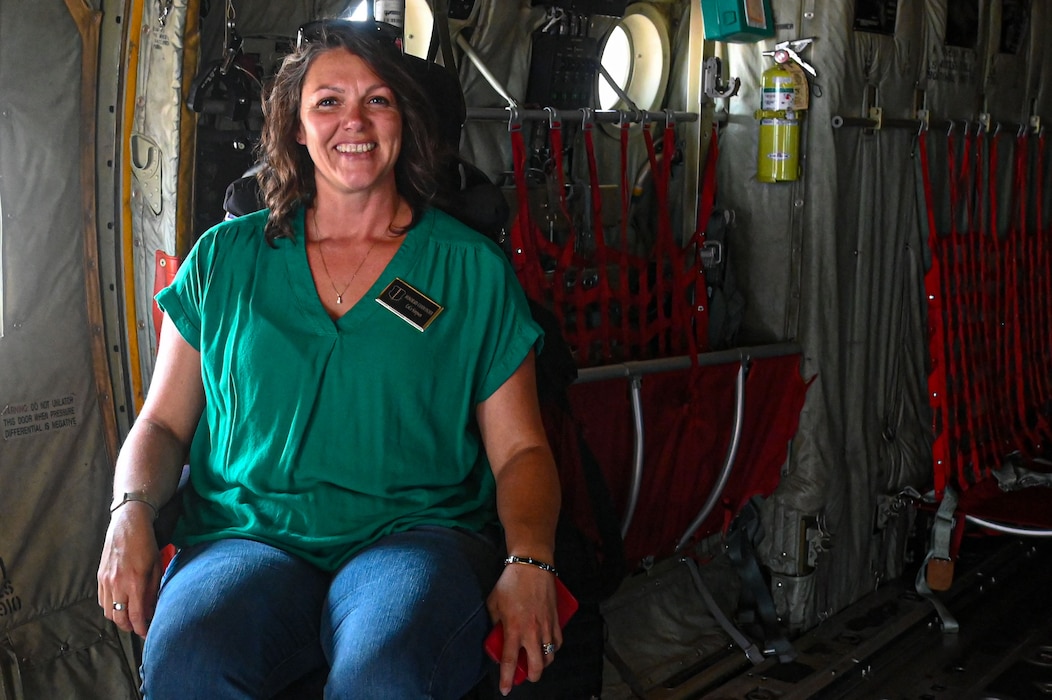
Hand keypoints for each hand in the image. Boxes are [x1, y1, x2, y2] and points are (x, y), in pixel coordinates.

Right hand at [97, 503, 161, 637]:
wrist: (127, 524)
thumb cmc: (146, 543)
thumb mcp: (157, 566)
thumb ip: (153, 589)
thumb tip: (152, 609)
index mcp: (134, 582)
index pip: (135, 615)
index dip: (141, 628)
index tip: (146, 634)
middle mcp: (117, 584)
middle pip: (119, 618)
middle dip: (129, 627)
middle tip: (138, 627)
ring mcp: (106, 581)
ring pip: (108, 611)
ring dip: (118, 618)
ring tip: (129, 616)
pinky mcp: (99, 576)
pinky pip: (102, 600)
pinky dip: (110, 606)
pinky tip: (120, 603)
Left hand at [485, 563, 560, 694]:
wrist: (532, 565)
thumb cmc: (511, 582)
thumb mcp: (494, 602)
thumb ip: (494, 621)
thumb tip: (496, 633)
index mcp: (513, 628)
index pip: (509, 661)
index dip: (506, 679)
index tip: (505, 690)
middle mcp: (531, 631)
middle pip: (536, 666)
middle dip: (531, 676)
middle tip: (526, 675)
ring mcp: (546, 626)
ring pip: (550, 656)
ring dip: (543, 663)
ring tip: (536, 661)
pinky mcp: (556, 619)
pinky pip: (558, 641)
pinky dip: (554, 648)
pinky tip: (548, 646)